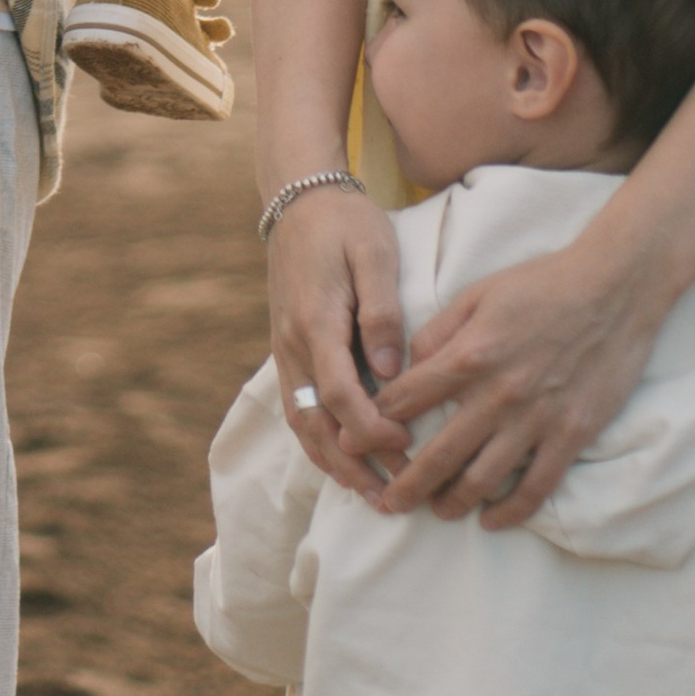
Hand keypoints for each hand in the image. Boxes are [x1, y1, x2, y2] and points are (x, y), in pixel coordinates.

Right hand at [268, 181, 411, 493]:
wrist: (299, 198)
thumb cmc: (345, 224)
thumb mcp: (374, 254)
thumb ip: (382, 313)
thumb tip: (391, 373)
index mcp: (316, 322)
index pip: (340, 395)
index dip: (373, 429)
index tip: (408, 445)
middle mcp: (293, 345)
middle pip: (318, 423)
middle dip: (355, 466)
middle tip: (394, 496)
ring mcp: (286, 350)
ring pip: (303, 422)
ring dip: (335, 463)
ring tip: (371, 494)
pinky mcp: (288, 349)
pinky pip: (299, 407)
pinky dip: (320, 441)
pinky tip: (344, 459)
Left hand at [374, 237, 662, 526]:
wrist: (613, 290)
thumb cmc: (541, 284)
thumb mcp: (477, 294)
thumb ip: (437, 332)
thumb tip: (406, 366)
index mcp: (469, 356)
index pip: (407, 401)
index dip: (375, 425)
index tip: (354, 442)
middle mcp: (497, 395)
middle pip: (439, 455)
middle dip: (407, 484)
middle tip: (387, 503)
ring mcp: (536, 420)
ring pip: (483, 479)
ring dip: (452, 502)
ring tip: (435, 511)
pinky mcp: (571, 436)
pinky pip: (535, 488)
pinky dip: (510, 511)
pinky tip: (491, 519)